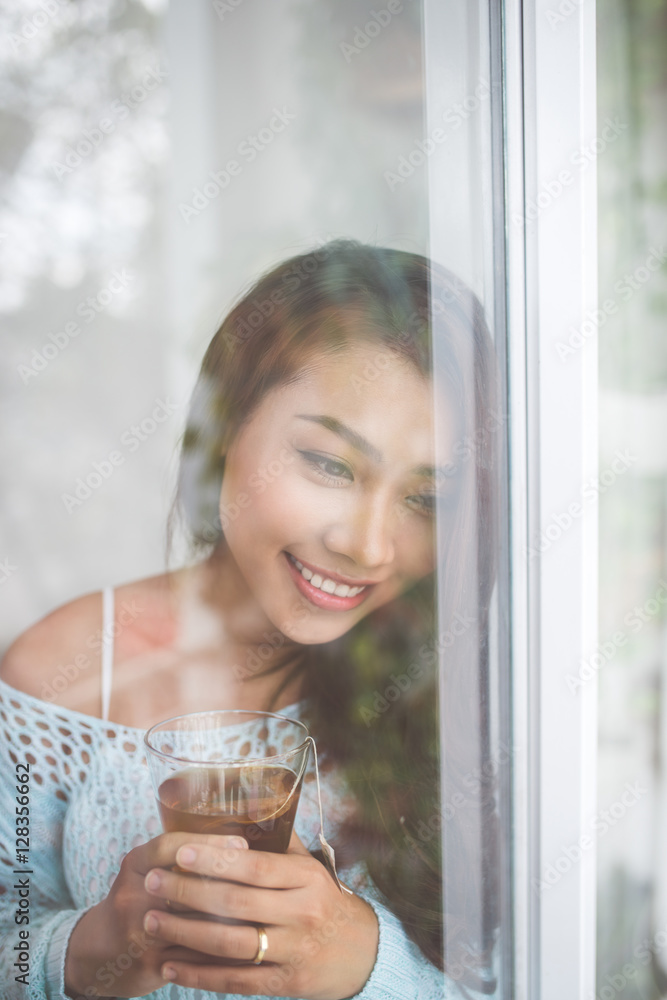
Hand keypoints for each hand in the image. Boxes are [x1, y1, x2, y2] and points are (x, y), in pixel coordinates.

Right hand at [64, 831, 250, 998]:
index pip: (169, 846)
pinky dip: (224, 949)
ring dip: (232, 918)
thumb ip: (179, 854)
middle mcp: (132, 896)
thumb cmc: (136, 899)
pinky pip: (196, 957)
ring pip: (195, 923)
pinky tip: (250, 941)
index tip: (241, 843)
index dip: (207, 843)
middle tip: (261, 878)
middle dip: (228, 880)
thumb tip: (238, 838)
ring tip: (264, 909)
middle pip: (186, 885)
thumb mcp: (145, 868)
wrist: (97, 951)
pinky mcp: (150, 964)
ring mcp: (139, 933)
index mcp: (134, 865)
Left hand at [141, 829, 379, 999]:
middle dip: (188, 892)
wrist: (362, 953)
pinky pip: (235, 980)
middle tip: (152, 881)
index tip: (180, 851)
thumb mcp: (310, 867)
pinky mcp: (286, 983)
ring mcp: (294, 951)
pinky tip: (170, 965)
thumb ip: (278, 844)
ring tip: (151, 921)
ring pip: (231, 943)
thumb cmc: (324, 900)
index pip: (256, 866)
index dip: (216, 859)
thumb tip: (241, 805)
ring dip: (185, 934)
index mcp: (306, 878)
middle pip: (236, 903)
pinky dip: (199, 975)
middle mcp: (302, 913)